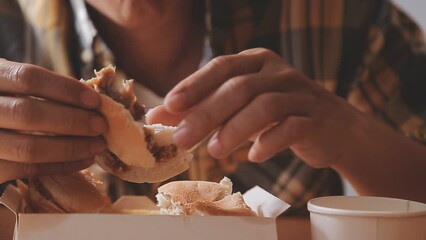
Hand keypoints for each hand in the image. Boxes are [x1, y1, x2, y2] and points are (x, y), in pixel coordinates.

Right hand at [0, 59, 106, 182]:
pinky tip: (83, 160)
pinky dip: (61, 165)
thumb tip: (91, 100)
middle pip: (29, 113)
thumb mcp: (9, 82)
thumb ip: (39, 88)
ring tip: (97, 145)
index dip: (65, 89)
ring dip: (71, 147)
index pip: (28, 78)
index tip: (94, 100)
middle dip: (72, 120)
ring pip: (29, 148)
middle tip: (101, 125)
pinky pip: (28, 169)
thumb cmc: (2, 101)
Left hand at [147, 48, 371, 167]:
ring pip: (265, 105)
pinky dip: (270, 141)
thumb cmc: (278, 116)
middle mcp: (278, 72)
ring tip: (215, 152)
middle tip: (182, 139)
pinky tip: (254, 156)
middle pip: (239, 87)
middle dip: (206, 113)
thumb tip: (158, 117)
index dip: (194, 85)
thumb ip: (202, 109)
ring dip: (236, 129)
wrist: (334, 128)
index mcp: (256, 62)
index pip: (220, 67)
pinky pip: (292, 126)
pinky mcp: (315, 118)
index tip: (169, 105)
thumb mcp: (239, 109)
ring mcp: (300, 93)